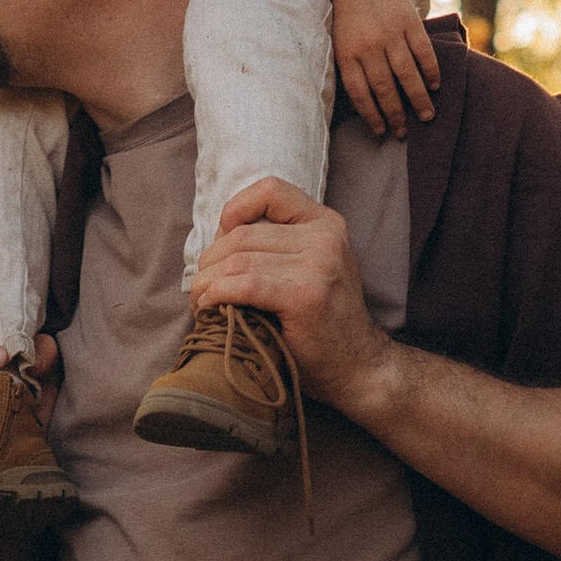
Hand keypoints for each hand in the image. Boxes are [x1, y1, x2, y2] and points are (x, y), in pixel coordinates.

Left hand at [195, 180, 397, 424]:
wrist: (359, 370)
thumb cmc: (323, 325)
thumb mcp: (312, 270)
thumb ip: (278, 246)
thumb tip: (219, 236)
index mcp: (327, 224)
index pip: (270, 190)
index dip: (235, 209)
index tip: (221, 242)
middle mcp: (326, 238)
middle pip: (243, 233)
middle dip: (210, 262)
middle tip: (201, 289)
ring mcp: (318, 265)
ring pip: (237, 260)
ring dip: (207, 283)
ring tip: (202, 303)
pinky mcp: (305, 295)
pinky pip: (244, 285)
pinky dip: (216, 295)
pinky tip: (210, 308)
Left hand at [330, 0, 439, 131]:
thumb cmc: (349, 19)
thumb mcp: (340, 45)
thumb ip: (352, 70)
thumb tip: (366, 106)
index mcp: (348, 54)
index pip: (360, 94)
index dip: (372, 116)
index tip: (381, 131)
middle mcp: (369, 46)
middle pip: (385, 88)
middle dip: (397, 114)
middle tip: (405, 132)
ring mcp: (390, 34)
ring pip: (407, 73)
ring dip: (419, 98)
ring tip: (427, 116)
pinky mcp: (409, 22)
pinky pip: (423, 51)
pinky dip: (431, 70)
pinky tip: (436, 85)